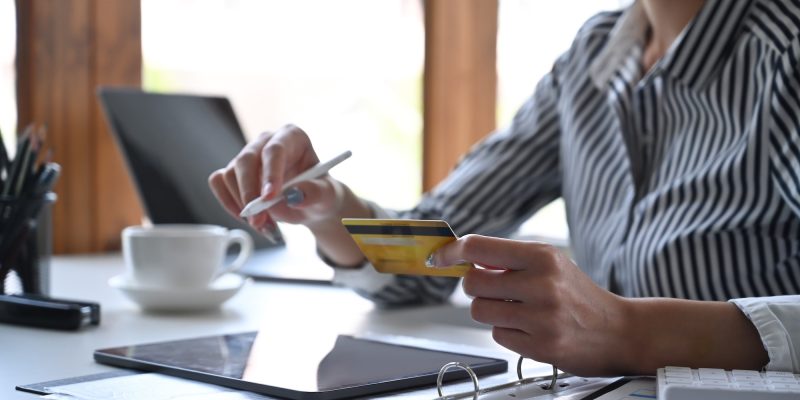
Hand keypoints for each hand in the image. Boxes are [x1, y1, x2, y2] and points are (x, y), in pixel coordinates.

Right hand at [208, 124, 342, 232]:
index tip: (270, 198)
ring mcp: (247, 156)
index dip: (270, 174)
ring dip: (242, 204)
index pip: (275, 150)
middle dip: (250, 193)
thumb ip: (314, 193)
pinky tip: (248, 219)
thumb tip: (294, 196)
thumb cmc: (320, 193)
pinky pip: (219, 182)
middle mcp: (266, 142)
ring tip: (264, 225)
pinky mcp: (234, 171)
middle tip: (259, 221)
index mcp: (292, 137)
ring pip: (229, 174)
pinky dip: (229, 203)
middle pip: (246, 160)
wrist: (310, 203)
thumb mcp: (327, 195)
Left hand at [429, 234, 631, 375]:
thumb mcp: (551, 263)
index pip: (478, 247)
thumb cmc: (578, 295)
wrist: (619, 330)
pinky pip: (497, 335)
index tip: (437, 257)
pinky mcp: (541, 346)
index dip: (450, 252)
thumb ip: (510, 259)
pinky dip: (506, 332)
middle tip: (495, 290)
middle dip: (476, 287)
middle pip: (472, 283)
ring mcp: (541, 317)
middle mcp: (542, 284)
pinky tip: (529, 328)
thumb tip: (463, 257)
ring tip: (517, 310)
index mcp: (542, 256)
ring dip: (490, 311)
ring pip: (479, 311)